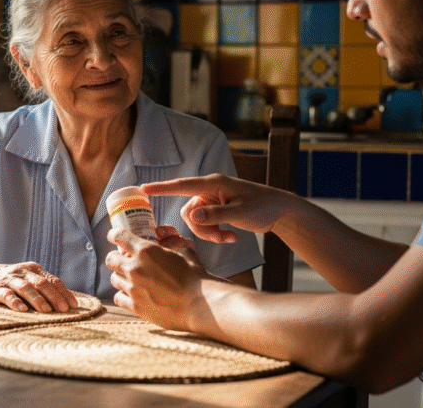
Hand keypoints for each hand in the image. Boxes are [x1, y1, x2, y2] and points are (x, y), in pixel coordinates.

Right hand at [0, 262, 78, 312]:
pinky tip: (22, 309)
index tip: (74, 305)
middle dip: (54, 297)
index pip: (52, 280)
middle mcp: (22, 272)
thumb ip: (42, 287)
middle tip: (64, 309)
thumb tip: (64, 302)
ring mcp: (9, 280)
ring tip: (47, 311)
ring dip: (38, 299)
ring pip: (26, 288)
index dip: (64, 292)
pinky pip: (6, 295)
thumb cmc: (9, 281)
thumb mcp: (27, 279)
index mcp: (33, 269)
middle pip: (41, 283)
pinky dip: (15, 302)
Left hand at [105, 227, 210, 331]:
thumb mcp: (184, 252)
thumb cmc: (195, 277)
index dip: (114, 235)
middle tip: (123, 261)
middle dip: (116, 258)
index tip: (114, 237)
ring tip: (130, 279)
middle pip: (111, 259)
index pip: (119, 236)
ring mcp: (133, 288)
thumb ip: (171, 245)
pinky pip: (118, 298)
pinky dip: (123, 295)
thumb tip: (167, 241)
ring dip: (120, 276)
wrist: (200, 304)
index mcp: (146, 251)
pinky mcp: (135, 307)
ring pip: (113, 279)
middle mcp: (135, 268)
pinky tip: (132, 295)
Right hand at [142, 174, 292, 242]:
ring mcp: (212, 201)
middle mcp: (209, 190)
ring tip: (229, 238)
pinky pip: (205, 224)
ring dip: (210, 233)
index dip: (162, 188)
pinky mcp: (216, 210)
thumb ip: (214, 215)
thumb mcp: (239, 213)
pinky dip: (215, 233)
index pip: (182, 185)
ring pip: (196, 221)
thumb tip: (191, 216)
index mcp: (213, 184)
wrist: (280, 211)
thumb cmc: (263, 207)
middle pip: (188, 212)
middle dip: (201, 229)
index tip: (143, 189)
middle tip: (222, 237)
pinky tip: (232, 237)